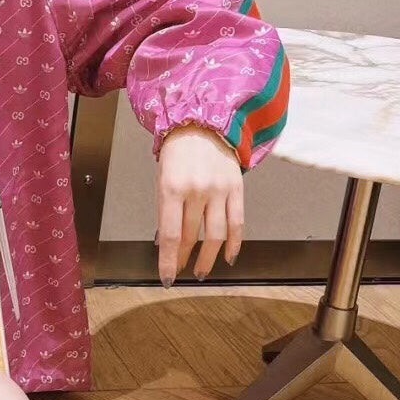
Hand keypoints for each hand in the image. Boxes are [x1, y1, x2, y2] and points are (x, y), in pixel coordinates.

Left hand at [156, 125, 244, 284]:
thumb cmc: (177, 151)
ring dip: (208, 257)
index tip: (167, 277)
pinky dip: (234, 243)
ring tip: (202, 270)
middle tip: (181, 271)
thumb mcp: (162, 179)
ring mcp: (219, 190)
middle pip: (192, 236)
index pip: (171, 235)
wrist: (202, 122)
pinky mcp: (237, 188)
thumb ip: (165, 211)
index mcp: (172, 188)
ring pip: (216, 235)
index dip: (169, 260)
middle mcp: (197, 190)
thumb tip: (166, 243)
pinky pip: (238, 222)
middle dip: (185, 258)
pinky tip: (228, 257)